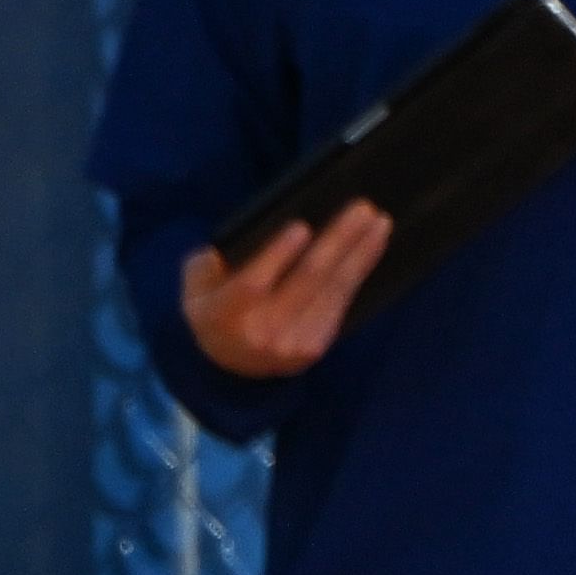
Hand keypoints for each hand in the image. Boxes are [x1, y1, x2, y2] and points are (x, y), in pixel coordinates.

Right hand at [177, 202, 391, 375]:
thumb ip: (212, 263)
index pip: (253, 284)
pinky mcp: (317, 345)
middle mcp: (262, 332)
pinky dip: (360, 270)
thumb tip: (250, 236)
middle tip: (363, 209)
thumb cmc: (212, 308)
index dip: (278, 255)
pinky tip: (373, 245)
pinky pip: (341, 301)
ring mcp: (294, 342)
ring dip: (361, 252)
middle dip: (338, 241)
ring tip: (380, 222)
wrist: (229, 366)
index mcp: (224, 314)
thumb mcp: (195, 286)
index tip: (302, 226)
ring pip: (332, 290)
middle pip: (306, 280)